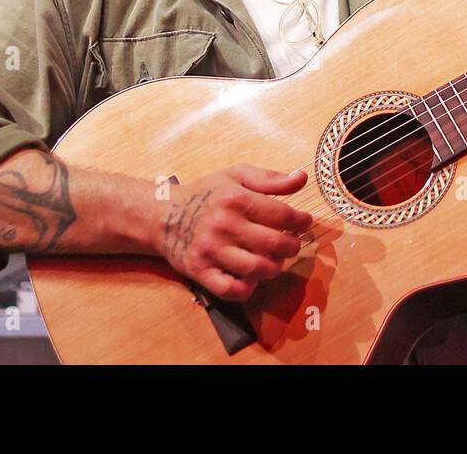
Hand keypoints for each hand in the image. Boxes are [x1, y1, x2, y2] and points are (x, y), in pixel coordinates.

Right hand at [153, 164, 312, 302]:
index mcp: (236, 199)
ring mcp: (211, 251)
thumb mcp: (237, 176)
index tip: (304, 222)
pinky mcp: (200, 271)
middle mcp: (224, 225)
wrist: (162, 214)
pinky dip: (248, 287)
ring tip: (274, 259)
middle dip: (292, 246)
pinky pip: (231, 290)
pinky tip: (252, 277)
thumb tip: (303, 177)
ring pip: (257, 269)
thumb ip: (271, 179)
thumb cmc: (205, 194)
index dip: (301, 221)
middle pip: (275, 244)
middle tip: (291, 243)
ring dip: (274, 267)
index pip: (282, 215)